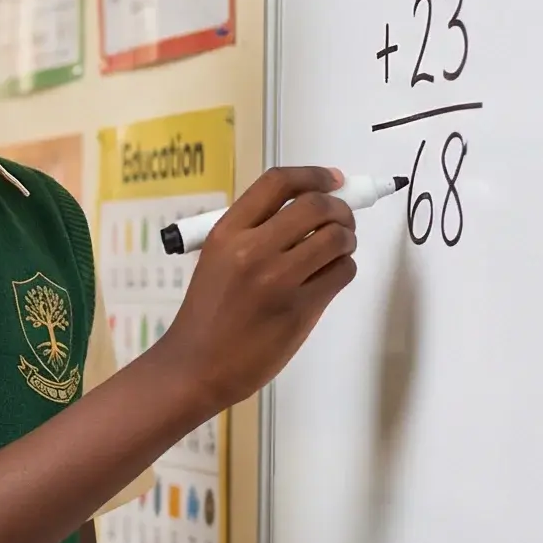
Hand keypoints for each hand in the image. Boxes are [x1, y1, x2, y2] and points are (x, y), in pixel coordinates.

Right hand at [158, 165, 357, 412]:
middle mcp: (252, 250)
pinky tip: (328, 279)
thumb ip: (254, 234)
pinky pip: (342, 273)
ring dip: (347, 240)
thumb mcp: (216, 261)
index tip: (332, 179)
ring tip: (336, 251)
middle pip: (317, 205)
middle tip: (341, 221)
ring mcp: (278, 280)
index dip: (313, 175)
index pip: (278, 183)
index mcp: (226, 234)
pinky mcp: (300, 308)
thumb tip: (310, 210)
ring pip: (337, 238)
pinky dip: (343, 270)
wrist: (195, 367)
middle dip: (340, 208)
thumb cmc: (206, 314)